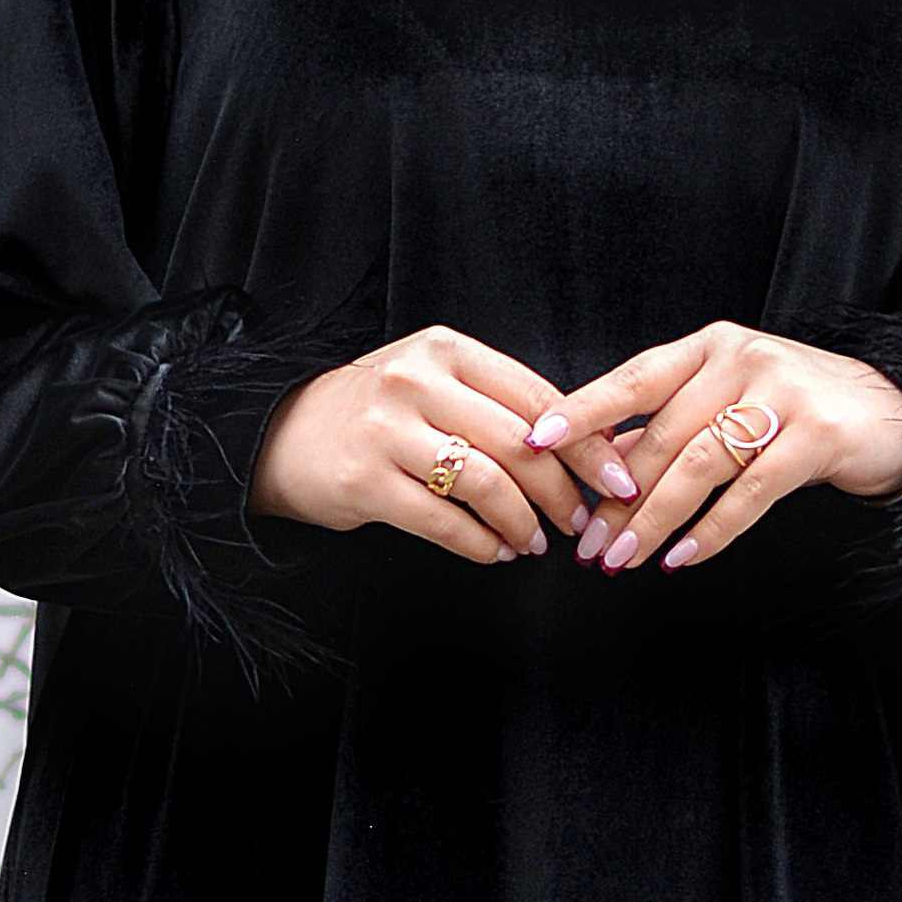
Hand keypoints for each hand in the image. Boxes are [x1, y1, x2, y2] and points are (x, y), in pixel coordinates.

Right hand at [250, 322, 644, 566]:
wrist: (281, 434)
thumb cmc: (377, 411)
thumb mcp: (433, 381)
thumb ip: (495, 401)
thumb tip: (582, 444)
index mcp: (446, 350)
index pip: (537, 396)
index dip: (587, 442)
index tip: (620, 476)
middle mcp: (417, 382)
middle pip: (519, 442)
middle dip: (564, 490)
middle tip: (584, 520)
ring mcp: (388, 431)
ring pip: (486, 483)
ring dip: (523, 523)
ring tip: (535, 543)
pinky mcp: (365, 481)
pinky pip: (444, 521)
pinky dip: (481, 545)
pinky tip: (496, 551)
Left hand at [525, 318, 901, 574]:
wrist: (888, 410)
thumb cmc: (793, 406)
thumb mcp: (728, 400)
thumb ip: (671, 424)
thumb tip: (600, 467)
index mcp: (710, 346)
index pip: (636, 377)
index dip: (585, 409)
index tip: (540, 441)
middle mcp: (742, 358)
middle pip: (663, 433)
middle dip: (617, 496)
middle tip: (586, 543)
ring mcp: (782, 393)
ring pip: (700, 464)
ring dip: (655, 519)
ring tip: (622, 558)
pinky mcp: (815, 434)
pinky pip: (751, 492)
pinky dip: (712, 530)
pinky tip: (683, 557)